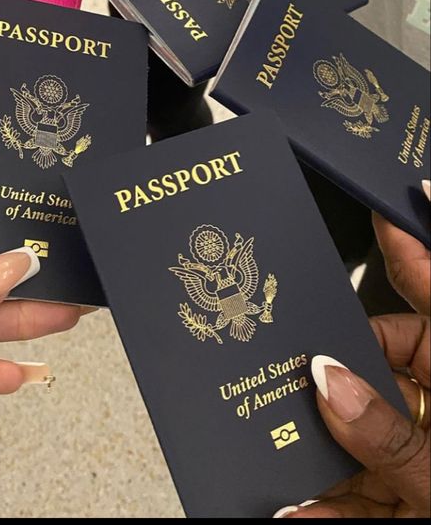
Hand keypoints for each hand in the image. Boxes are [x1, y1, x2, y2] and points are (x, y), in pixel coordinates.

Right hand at [275, 217, 429, 517]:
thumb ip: (393, 437)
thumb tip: (326, 379)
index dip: (410, 250)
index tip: (387, 203)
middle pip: (379, 371)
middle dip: (330, 377)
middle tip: (290, 371)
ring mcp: (427, 457)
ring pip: (362, 439)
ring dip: (322, 461)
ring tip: (280, 464)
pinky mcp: (412, 499)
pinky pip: (363, 497)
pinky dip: (330, 508)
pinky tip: (297, 514)